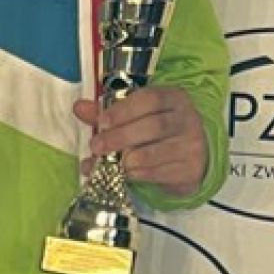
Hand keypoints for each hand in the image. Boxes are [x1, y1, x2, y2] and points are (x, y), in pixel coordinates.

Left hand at [73, 87, 207, 197]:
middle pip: (154, 127)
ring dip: (126, 160)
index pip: (151, 99)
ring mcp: (192, 146)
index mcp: (174, 98)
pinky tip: (124, 174)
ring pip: (155, 153)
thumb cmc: (159, 131)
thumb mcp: (138, 116)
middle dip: (120, 137)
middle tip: (96, 146)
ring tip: (108, 163)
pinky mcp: (189, 170)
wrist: (194, 156)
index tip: (102, 121)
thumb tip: (79, 107)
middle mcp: (187, 120)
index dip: (124, 110)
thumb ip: (109, 112)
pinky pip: (158, 174)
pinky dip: (136, 175)